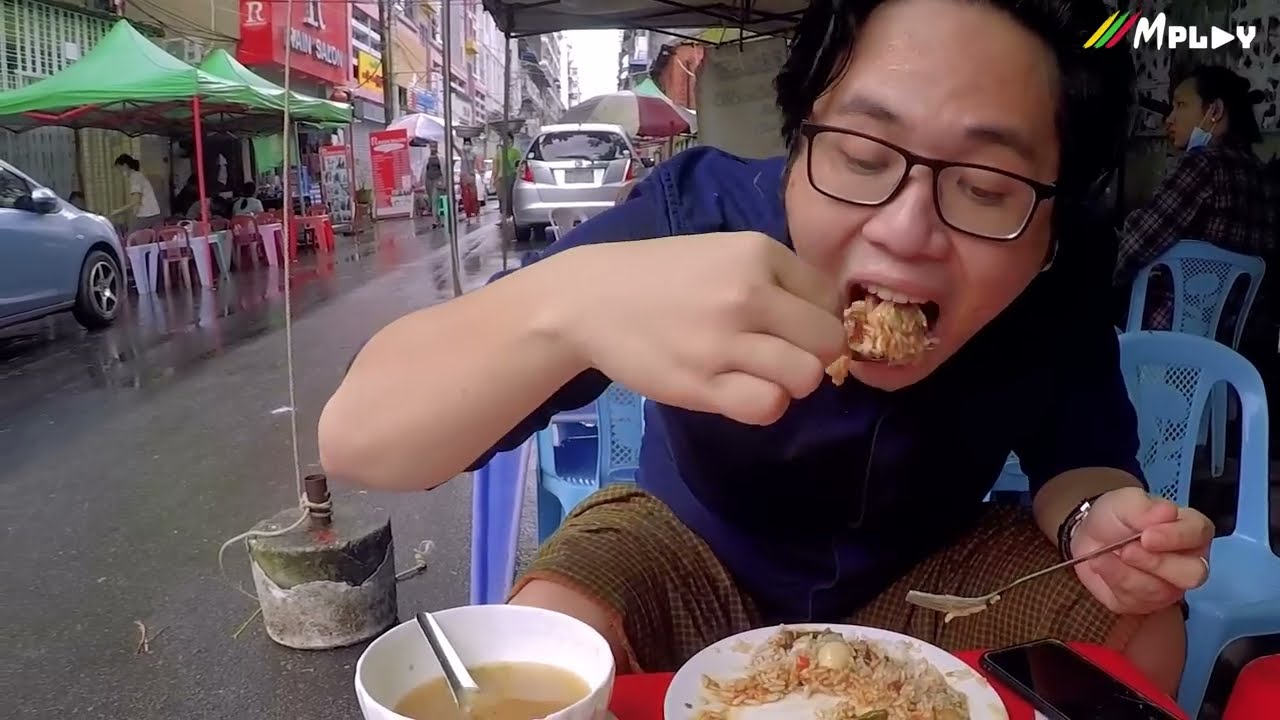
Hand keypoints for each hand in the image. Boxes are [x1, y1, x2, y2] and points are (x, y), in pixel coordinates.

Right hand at [548, 232, 847, 425]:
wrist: (589, 300)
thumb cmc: (660, 277)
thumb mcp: (723, 253)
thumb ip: (774, 278)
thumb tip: (826, 320)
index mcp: (758, 253)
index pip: (830, 298)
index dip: (819, 319)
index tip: (794, 329)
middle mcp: (748, 293)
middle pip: (828, 340)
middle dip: (814, 354)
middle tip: (781, 356)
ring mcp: (724, 341)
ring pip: (805, 377)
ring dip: (789, 383)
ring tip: (759, 375)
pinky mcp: (701, 384)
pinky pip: (767, 406)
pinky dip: (763, 405)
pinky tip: (740, 392)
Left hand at [1071, 486, 1213, 614]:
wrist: (1087, 537)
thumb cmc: (1115, 517)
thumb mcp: (1124, 502)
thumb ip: (1144, 507)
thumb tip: (1169, 511)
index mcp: (1190, 529)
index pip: (1200, 534)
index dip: (1176, 537)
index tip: (1147, 535)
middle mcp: (1188, 561)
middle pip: (1193, 574)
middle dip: (1156, 564)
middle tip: (1127, 551)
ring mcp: (1170, 587)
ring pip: (1162, 592)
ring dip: (1128, 573)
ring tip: (1105, 555)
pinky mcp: (1146, 604)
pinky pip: (1137, 602)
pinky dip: (1115, 581)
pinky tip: (1102, 565)